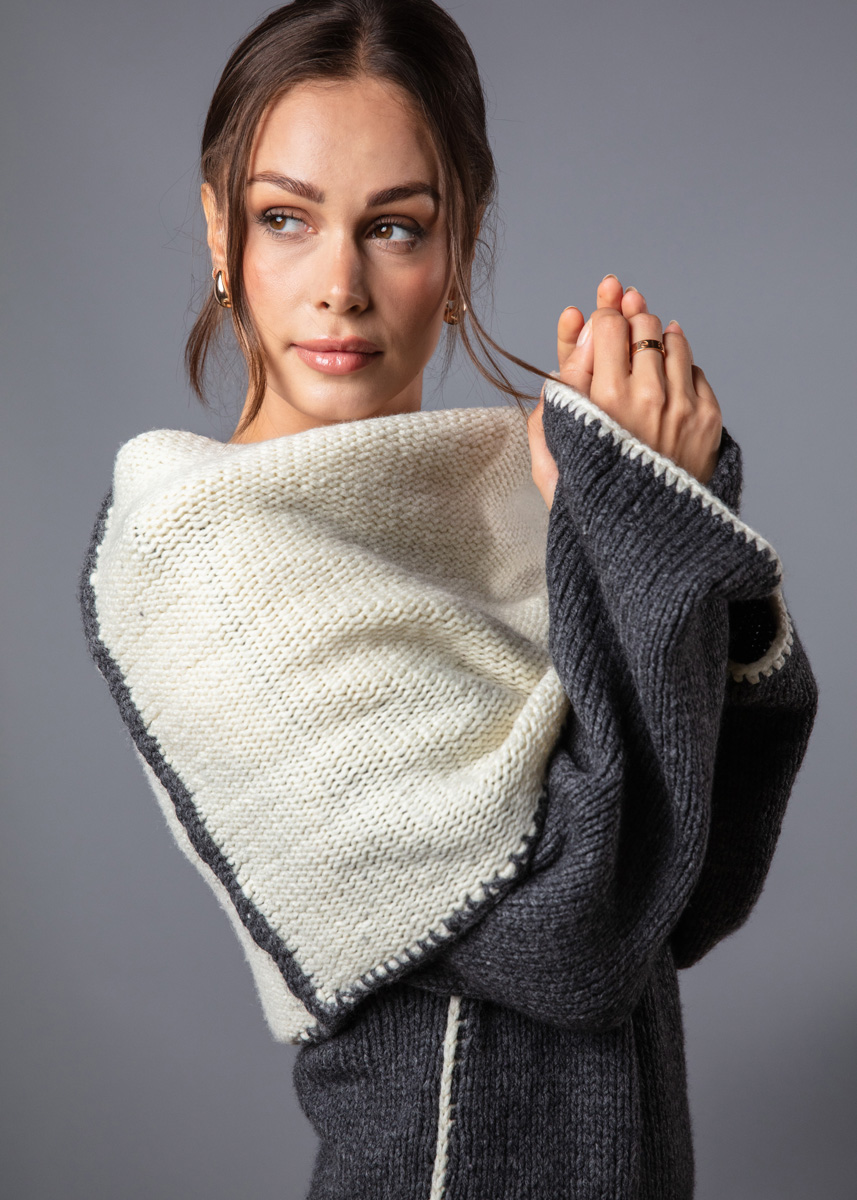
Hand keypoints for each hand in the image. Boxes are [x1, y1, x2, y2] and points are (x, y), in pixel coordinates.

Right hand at [527, 275, 722, 507]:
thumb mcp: (550, 447)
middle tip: (622, 333)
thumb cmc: (589, 495)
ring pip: (672, 339)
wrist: (642, 541)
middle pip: (642, 323)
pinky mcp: (708, 419)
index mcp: (602, 400)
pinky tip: (665, 383)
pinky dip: (679, 368)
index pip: (606, 325)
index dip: (602, 315)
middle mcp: (645, 396)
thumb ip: (557, 387)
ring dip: (655, 340)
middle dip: (629, 322)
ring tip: (642, 357)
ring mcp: (682, 406)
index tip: (600, 316)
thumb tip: (578, 328)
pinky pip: (695, 368)